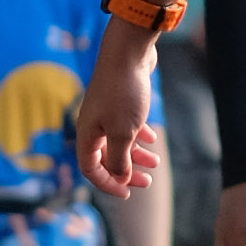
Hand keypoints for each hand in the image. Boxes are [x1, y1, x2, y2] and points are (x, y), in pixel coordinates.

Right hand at [77, 27, 164, 199]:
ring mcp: (106, 110)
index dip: (107, 184)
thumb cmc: (124, 93)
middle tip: (148, 182)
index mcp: (88, 133)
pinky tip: (153, 139)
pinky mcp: (120, 99)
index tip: (127, 194)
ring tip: (157, 162)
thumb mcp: (123, 133)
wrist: (129, 51)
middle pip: (107, 157)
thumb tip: (120, 176)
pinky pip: (126, 124)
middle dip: (126, 172)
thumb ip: (119, 159)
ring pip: (119, 141)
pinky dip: (139, 135)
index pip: (90, 169)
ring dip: (136, 154)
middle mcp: (93, 123)